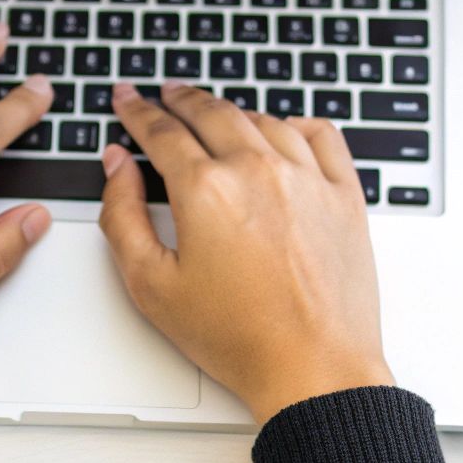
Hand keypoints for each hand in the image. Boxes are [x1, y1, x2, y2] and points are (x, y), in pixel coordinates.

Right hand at [98, 82, 392, 423]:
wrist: (313, 368)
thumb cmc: (237, 337)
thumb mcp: (152, 285)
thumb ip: (122, 216)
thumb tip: (117, 166)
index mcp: (206, 190)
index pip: (161, 132)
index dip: (137, 111)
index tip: (128, 99)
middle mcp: (258, 170)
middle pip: (212, 113)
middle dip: (182, 99)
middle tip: (166, 93)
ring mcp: (308, 178)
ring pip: (263, 119)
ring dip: (232, 111)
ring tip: (216, 113)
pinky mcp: (345, 196)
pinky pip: (322, 136)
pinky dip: (297, 124)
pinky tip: (285, 128)